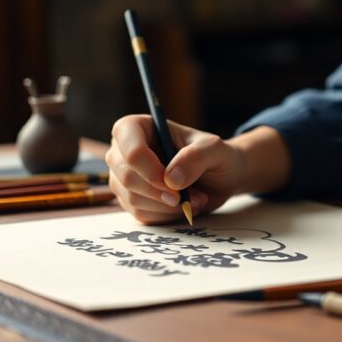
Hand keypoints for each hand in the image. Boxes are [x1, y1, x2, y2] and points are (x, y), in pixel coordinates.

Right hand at [106, 115, 243, 223]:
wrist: (219, 178)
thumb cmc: (214, 156)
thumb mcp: (214, 149)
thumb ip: (196, 157)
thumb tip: (171, 179)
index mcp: (136, 127)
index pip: (130, 148)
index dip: (149, 168)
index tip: (173, 183)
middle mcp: (123, 152)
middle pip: (126, 177)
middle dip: (159, 192)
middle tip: (185, 196)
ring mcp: (123, 177)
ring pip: (132, 199)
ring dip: (167, 205)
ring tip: (194, 198)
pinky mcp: (131, 200)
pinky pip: (141, 214)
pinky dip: (166, 215)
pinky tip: (183, 205)